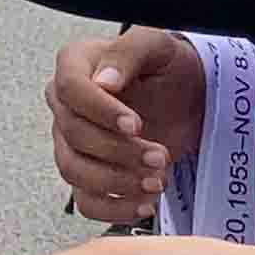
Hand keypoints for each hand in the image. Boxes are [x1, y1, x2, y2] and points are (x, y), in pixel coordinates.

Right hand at [45, 24, 205, 222]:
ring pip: (73, 170)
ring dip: (116, 182)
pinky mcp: (88, 173)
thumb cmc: (170, 67)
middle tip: (159, 156)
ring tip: (156, 181)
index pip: (69, 89)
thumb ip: (129, 53)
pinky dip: (114, 208)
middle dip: (119, 151)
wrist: (188, 99)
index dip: (99, 111)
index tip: (135, 125)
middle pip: (72, 135)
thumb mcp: (157, 46)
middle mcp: (66, 105)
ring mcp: (72, 142)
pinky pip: (85, 201)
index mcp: (75, 65)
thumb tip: (105, 81)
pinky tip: (145, 203)